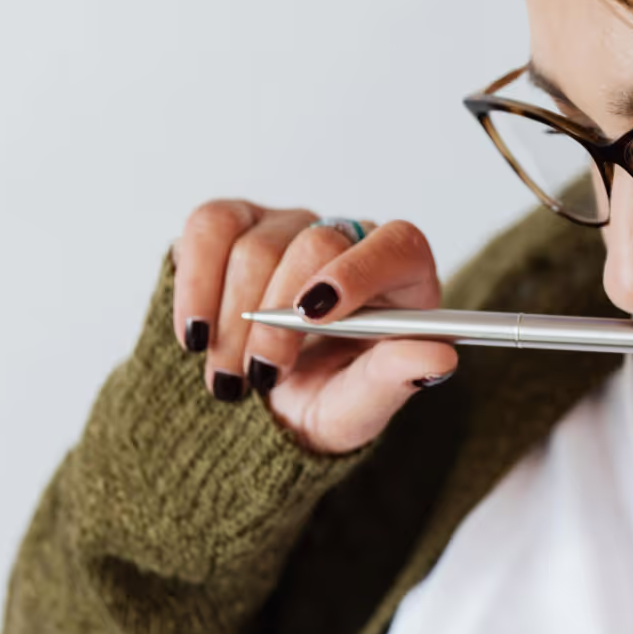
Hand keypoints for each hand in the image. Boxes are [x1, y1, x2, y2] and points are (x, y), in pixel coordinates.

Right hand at [170, 200, 456, 453]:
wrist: (267, 408)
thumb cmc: (328, 397)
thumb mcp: (359, 406)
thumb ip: (392, 380)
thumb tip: (439, 360)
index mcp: (402, 274)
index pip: (396, 244)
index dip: (356, 272)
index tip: (315, 316)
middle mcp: (348, 237)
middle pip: (315, 243)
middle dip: (278, 320)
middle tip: (260, 377)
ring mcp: (289, 226)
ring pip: (254, 245)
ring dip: (232, 320)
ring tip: (230, 378)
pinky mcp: (234, 225)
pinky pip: (207, 228)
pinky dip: (193, 285)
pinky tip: (195, 335)